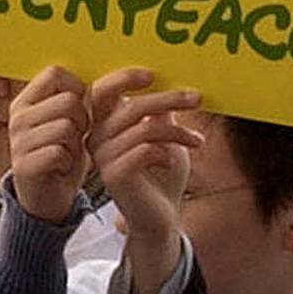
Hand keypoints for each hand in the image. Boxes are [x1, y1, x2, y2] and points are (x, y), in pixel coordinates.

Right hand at [7, 65, 96, 223]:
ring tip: (68, 153)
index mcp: (26, 100)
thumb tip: (112, 77)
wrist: (45, 199)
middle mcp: (17, 116)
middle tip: (77, 137)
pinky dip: (68, 163)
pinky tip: (62, 168)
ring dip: (76, 144)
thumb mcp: (68, 124)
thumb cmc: (61, 155)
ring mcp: (18, 140)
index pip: (55, 73)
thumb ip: (77, 101)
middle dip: (83, 120)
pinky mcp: (23, 165)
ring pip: (67, 127)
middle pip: (68, 100)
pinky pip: (59, 153)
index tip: (86, 105)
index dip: (78, 86)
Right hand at [91, 76, 202, 293]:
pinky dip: (167, 150)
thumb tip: (169, 77)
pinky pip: (144, 150)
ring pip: (142, 128)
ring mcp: (102, 157)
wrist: (161, 218)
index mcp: (103, 122)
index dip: (124, 77)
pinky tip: (175, 160)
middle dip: (167, 98)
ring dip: (177, 131)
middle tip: (196, 97)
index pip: (102, 90)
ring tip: (197, 139)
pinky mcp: (113, 176)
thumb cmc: (163, 174)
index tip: (154, 74)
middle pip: (130, 105)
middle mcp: (96, 136)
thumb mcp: (165, 135)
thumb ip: (160, 110)